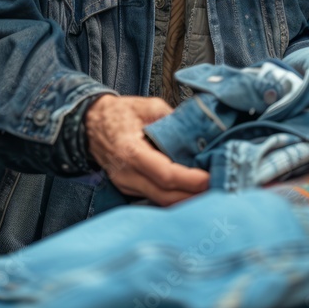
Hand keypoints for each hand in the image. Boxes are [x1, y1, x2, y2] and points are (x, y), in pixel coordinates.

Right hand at [84, 94, 208, 205]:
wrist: (89, 123)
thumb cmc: (118, 113)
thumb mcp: (148, 106)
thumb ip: (172, 119)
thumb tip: (198, 130)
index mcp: (131, 151)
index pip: (165, 174)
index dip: (190, 180)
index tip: (210, 178)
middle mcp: (127, 174)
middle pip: (165, 196)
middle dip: (193, 196)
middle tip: (218, 189)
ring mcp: (126, 184)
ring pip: (160, 201)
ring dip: (185, 200)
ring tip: (209, 194)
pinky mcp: (128, 188)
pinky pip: (153, 197)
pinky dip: (173, 197)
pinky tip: (190, 192)